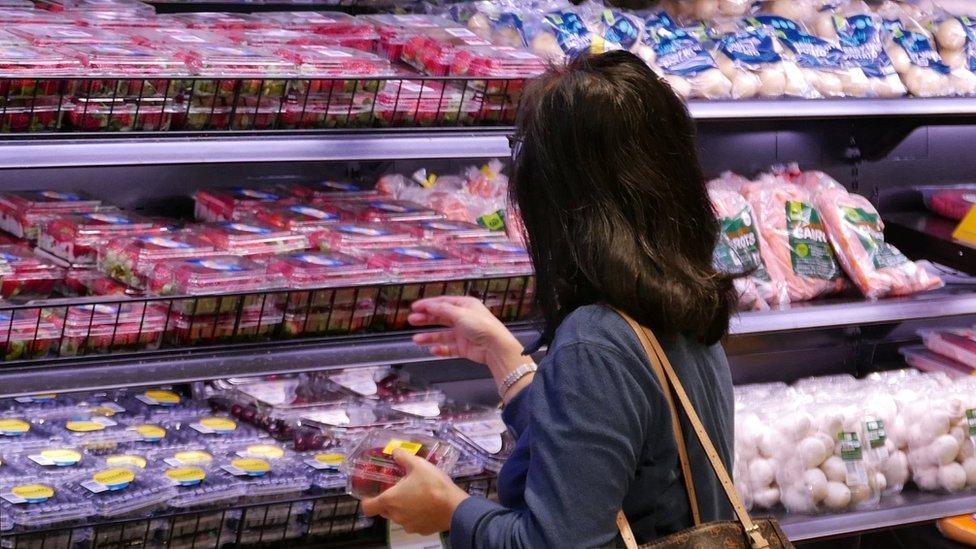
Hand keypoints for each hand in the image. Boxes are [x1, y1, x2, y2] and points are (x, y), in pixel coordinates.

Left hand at [360, 449, 469, 535]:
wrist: (454, 507)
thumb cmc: (433, 486)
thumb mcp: (418, 464)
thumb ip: (403, 457)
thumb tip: (396, 451)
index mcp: (391, 500)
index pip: (368, 507)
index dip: (367, 501)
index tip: (371, 495)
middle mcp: (396, 516)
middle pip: (384, 511)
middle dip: (389, 501)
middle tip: (399, 489)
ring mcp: (408, 525)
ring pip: (400, 517)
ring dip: (404, 508)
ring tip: (416, 495)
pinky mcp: (421, 530)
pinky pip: (413, 522)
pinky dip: (416, 515)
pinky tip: (427, 505)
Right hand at [409, 296, 527, 384]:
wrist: (495, 346)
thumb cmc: (481, 326)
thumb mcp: (459, 313)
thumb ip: (442, 310)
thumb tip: (428, 305)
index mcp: (465, 305)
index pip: (443, 303)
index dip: (428, 305)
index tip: (414, 307)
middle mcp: (464, 318)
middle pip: (441, 318)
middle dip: (426, 319)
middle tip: (411, 320)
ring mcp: (463, 334)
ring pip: (442, 334)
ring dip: (429, 336)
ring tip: (416, 339)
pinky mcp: (464, 347)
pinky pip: (449, 348)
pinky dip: (440, 349)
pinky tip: (432, 349)